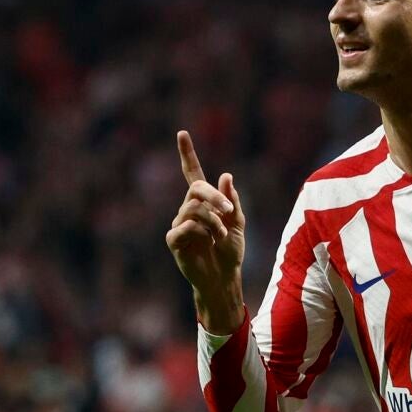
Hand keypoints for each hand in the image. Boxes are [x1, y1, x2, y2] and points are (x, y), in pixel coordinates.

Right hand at [165, 130, 245, 331]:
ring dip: (213, 220)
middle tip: (229, 210)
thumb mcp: (238, 222)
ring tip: (222, 235)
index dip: (187, 154)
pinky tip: (210, 242)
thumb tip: (226, 175)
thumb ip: (232, 200)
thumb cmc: (230, 251)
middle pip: (196, 189)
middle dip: (215, 197)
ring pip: (193, 208)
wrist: (224, 278)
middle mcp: (188, 209)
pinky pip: (184, 226)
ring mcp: (179, 224)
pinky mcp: (174, 240)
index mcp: (203, 202)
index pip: (192, 174)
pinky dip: (201, 231)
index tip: (182, 133)